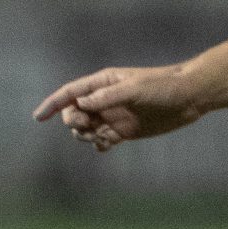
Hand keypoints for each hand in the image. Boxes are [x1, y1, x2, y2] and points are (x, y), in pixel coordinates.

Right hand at [33, 64, 205, 151]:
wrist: (189, 97)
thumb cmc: (162, 86)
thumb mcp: (134, 89)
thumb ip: (107, 97)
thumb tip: (81, 105)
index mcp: (102, 83)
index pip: (70, 94)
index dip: (52, 105)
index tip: (38, 117)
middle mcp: (104, 100)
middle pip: (74, 114)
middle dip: (73, 122)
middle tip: (87, 126)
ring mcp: (113, 116)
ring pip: (86, 130)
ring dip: (86, 136)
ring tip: (102, 136)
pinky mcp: (124, 131)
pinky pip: (102, 141)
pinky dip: (99, 145)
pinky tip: (106, 145)